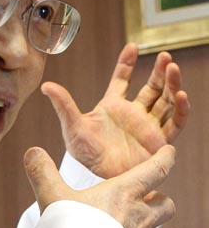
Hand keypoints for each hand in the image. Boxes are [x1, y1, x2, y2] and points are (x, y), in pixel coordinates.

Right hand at [24, 145, 175, 227]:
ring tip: (135, 221)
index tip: (169, 152)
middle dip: (160, 198)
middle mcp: (138, 217)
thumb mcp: (51, 196)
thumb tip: (33, 153)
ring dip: (152, 224)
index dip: (166, 158)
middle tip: (147, 195)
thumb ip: (43, 172)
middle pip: (166, 203)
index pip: (155, 171)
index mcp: (122, 194)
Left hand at [41, 43, 188, 177]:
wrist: (100, 181)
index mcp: (112, 105)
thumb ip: (64, 105)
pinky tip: (181, 96)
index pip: (121, 79)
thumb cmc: (85, 155)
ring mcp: (148, 126)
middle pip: (151, 87)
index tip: (132, 46)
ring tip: (173, 69)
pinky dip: (180, 109)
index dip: (127, 63)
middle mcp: (133, 113)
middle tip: (165, 56)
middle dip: (159, 71)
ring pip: (165, 101)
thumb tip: (46, 86)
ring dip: (172, 85)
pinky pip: (174, 123)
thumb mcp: (73, 127)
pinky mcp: (159, 142)